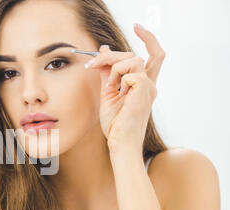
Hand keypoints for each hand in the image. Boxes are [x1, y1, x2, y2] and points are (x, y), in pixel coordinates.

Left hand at [87, 23, 165, 155]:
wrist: (119, 143)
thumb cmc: (115, 125)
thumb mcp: (107, 93)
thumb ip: (107, 73)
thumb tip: (104, 51)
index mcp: (143, 86)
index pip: (155, 55)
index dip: (149, 38)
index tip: (138, 26)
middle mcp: (149, 85)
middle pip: (137, 54)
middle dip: (112, 56)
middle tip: (93, 64)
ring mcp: (148, 88)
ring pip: (133, 59)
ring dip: (114, 68)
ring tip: (109, 87)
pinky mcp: (144, 91)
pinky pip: (129, 72)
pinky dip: (117, 78)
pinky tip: (115, 92)